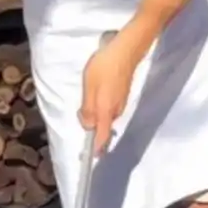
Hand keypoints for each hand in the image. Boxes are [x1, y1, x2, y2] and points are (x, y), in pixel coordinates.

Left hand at [79, 33, 140, 152]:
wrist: (125, 50)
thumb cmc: (104, 68)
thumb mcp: (90, 88)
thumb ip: (88, 109)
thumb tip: (88, 127)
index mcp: (107, 112)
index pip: (102, 137)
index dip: (96, 149)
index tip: (89, 158)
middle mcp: (116, 111)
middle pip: (103, 127)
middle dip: (91, 125)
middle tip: (81, 111)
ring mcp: (122, 101)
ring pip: (106, 115)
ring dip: (96, 113)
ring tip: (88, 97)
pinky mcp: (123, 93)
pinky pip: (110, 107)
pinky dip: (102, 105)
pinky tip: (97, 90)